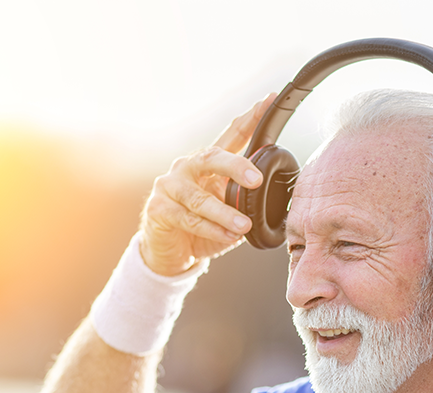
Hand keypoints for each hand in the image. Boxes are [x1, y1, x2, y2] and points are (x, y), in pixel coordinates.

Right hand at [139, 94, 275, 276]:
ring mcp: (170, 186)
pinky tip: (227, 236)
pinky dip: (211, 229)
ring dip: (225, 213)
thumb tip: (273, 199)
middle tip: (256, 180)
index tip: (269, 101)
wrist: (169, 253)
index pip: (231, 135)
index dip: (250, 119)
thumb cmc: (201, 228)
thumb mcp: (227, 210)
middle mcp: (187, 168)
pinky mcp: (158, 209)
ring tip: (244, 225)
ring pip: (200, 198)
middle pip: (212, 157)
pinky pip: (189, 219)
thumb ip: (243, 200)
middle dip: (236, 166)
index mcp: (208, 163)